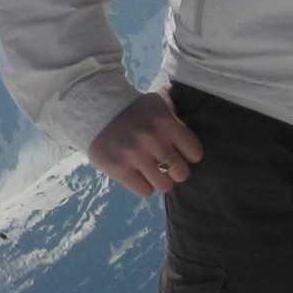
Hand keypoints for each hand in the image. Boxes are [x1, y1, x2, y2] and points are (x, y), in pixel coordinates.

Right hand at [87, 90, 204, 197]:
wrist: (94, 110)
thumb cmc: (133, 109)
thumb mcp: (158, 100)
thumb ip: (177, 107)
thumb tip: (197, 101)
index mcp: (166, 123)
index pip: (195, 153)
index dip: (189, 154)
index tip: (180, 152)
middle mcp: (153, 140)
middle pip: (181, 173)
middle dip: (175, 170)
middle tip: (165, 164)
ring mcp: (135, 156)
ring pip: (164, 185)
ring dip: (160, 180)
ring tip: (152, 171)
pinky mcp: (120, 169)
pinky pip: (145, 191)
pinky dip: (143, 185)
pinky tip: (138, 174)